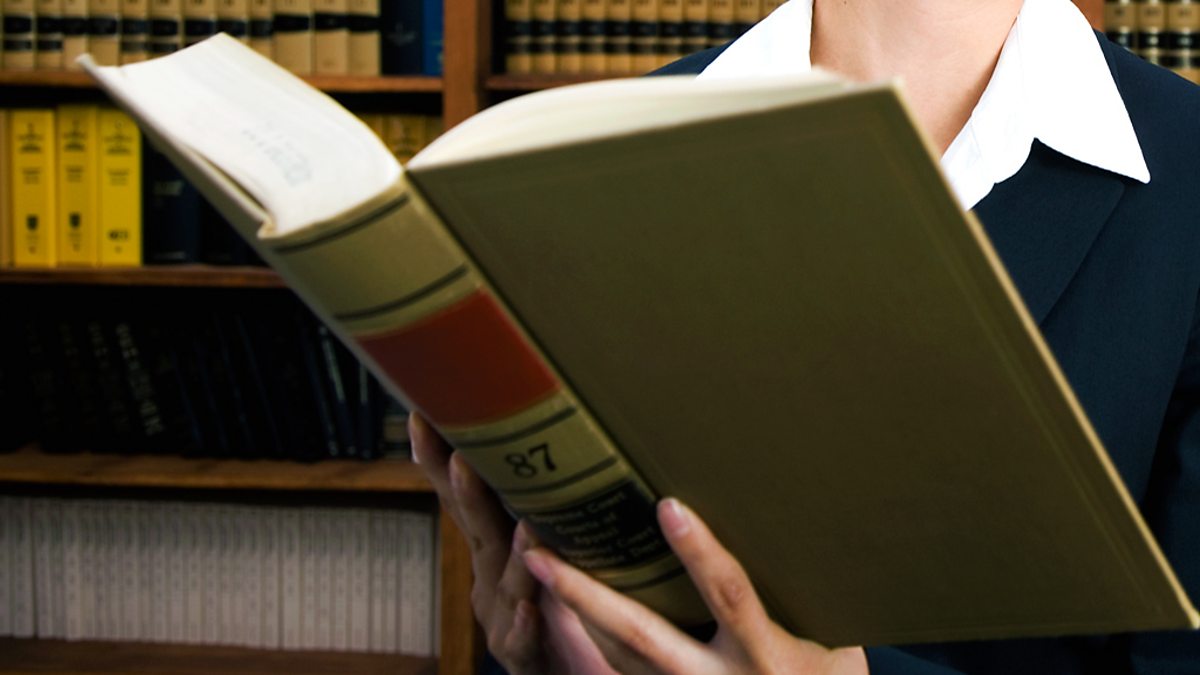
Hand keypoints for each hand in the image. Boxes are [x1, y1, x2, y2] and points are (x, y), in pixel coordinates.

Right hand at [408, 412, 614, 673]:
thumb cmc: (573, 617)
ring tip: (510, 510)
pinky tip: (526, 608)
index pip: (467, 497)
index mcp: (497, 552)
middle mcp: (492, 581)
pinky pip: (522, 639)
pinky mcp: (528, 658)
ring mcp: (504, 619)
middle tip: (460, 447)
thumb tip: (565, 445)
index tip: (424, 416)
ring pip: (504, 578)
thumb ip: (553, 509)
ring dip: (506, 545)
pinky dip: (522, 623)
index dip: (443, 459)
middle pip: (476, 527)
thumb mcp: (559, 552)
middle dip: (462, 488)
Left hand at [522, 498, 869, 674]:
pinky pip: (619, 674)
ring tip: (535, 565)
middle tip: (539, 553)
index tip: (668, 507)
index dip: (700, 553)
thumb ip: (791, 593)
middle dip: (586, 595)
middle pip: (642, 636)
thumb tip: (773, 519)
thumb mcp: (828, 638)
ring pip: (617, 658)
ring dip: (573, 613)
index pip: (728, 595)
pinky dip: (588, 641)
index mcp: (764, 656)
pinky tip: (561, 610)